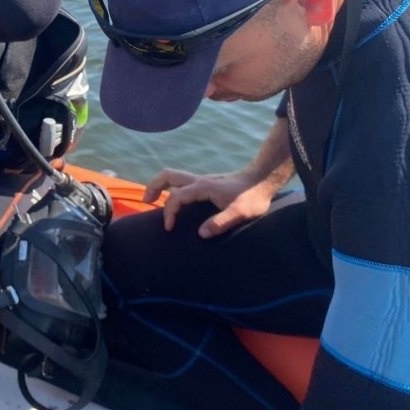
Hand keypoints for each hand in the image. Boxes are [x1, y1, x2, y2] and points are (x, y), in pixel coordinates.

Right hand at [145, 166, 278, 238]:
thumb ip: (221, 222)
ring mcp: (202, 180)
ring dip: (160, 185)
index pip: (176, 197)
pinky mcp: (206, 183)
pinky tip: (176, 202)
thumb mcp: (240, 213)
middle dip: (153, 186)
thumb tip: (201, 234)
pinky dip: (171, 189)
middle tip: (146, 202)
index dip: (169, 213)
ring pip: (173, 176)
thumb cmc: (252, 196)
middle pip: (167, 175)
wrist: (263, 179)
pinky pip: (182, 182)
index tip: (169, 228)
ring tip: (154, 200)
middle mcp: (198, 180)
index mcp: (202, 187)